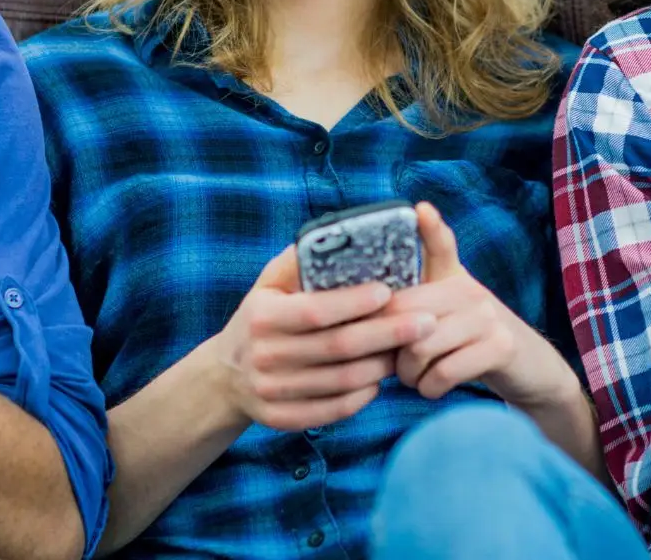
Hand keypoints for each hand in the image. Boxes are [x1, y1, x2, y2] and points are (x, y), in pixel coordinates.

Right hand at [207, 245, 433, 430]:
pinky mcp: (282, 418)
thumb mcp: (267, 284)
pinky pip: (334, 409)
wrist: (224, 376)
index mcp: (262, 316)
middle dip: (387, 333)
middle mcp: (264, 356)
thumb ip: (297, 261)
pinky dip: (363, 395)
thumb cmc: (259, 318)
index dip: (354, 303)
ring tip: (411, 348)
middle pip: (338, 347)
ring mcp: (272, 391)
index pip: (316, 310)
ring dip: (382, 365)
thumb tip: (338, 233)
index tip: (388, 291)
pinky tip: (380, 378)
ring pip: (342, 381)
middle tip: (426, 322)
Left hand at [388, 203, 577, 409]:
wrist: (530, 372)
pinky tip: (432, 388)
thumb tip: (364, 319)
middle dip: (389, 348)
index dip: (432, 229)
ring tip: (414, 379)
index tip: (423, 209)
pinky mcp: (501, 347)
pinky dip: (429, 388)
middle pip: (407, 312)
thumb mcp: (446, 319)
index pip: (441, 247)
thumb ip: (413, 311)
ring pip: (421, 346)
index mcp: (453, 279)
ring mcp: (488, 317)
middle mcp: (470, 290)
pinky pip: (444, 371)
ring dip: (407, 375)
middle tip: (394, 365)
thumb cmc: (470, 346)